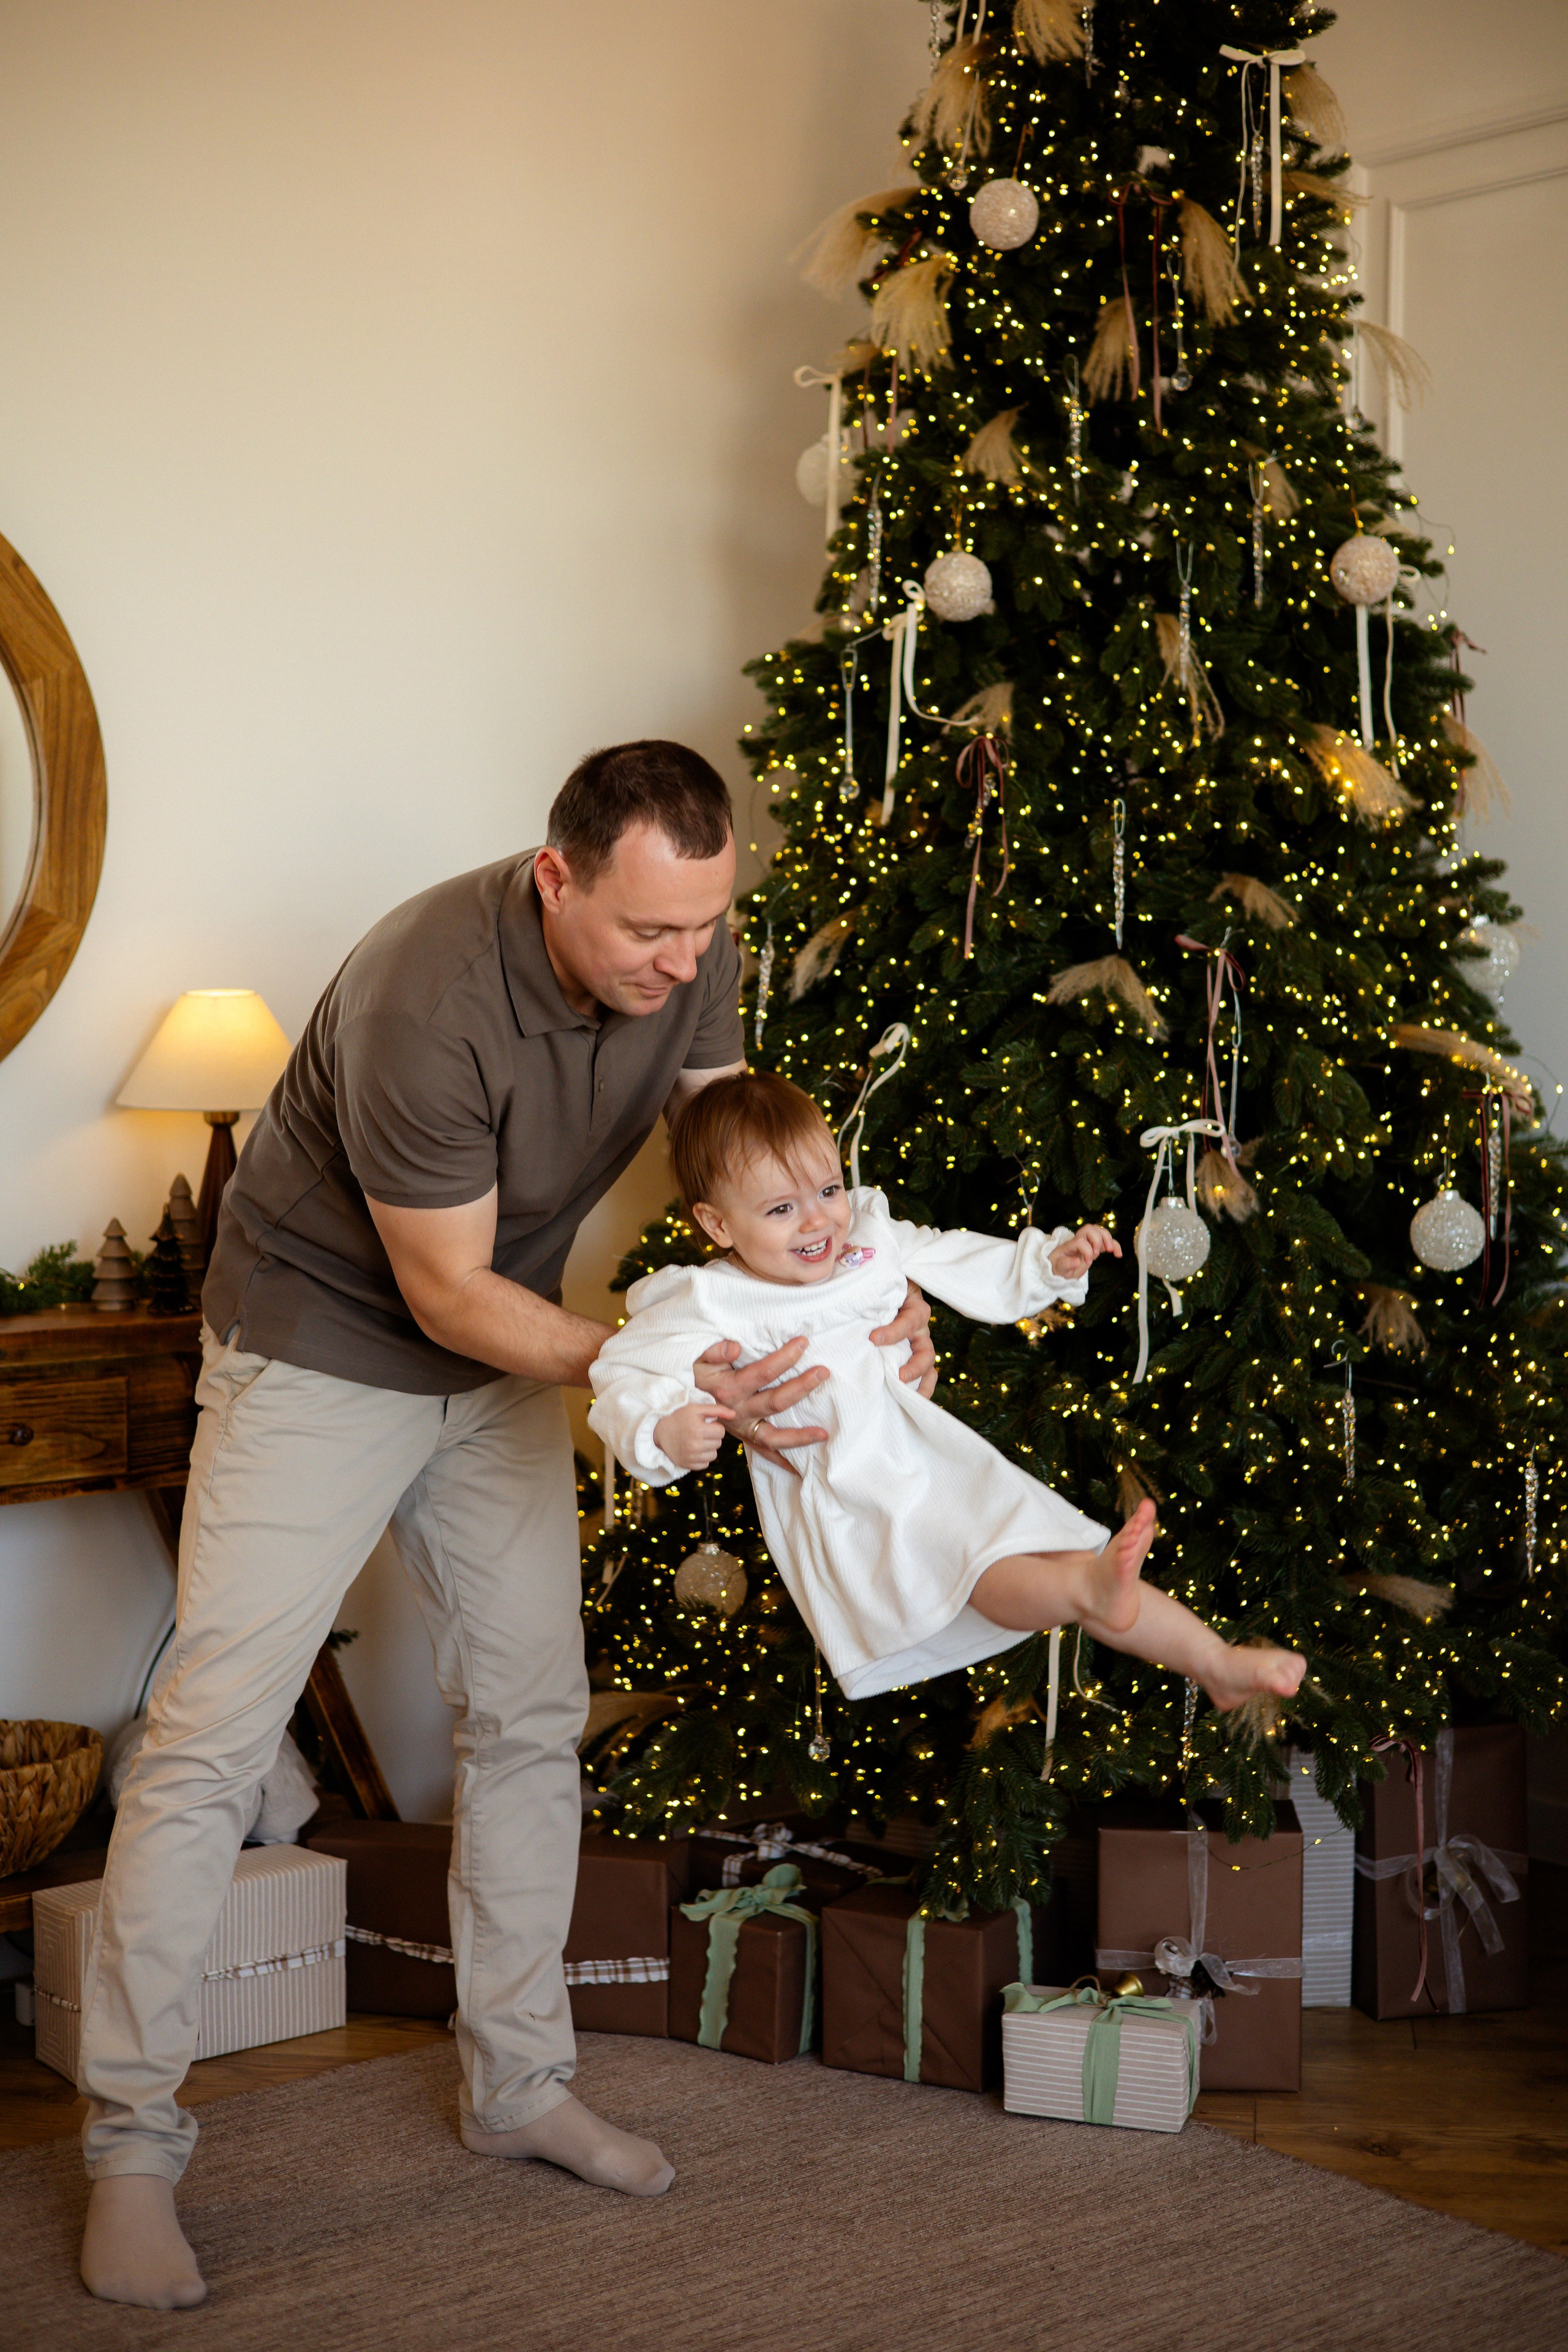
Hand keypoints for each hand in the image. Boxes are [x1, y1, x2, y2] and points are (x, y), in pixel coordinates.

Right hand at [653, 1399, 733, 1471]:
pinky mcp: (687, 1465)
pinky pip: (705, 1464)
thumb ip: (717, 1410)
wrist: (659, 1431)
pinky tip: (693, 1449)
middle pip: (718, 1443)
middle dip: (712, 1437)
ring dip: (709, 1447)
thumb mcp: (696, 1408)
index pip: (721, 1432)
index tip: (704, 1424)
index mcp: (698, 1429)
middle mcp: (695, 1445)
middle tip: (699, 1431)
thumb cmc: (679, 1417)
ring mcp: (691, 1457)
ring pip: (714, 1454)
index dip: (714, 1427)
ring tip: (697, 1440)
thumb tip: (734, 1414)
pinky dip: (702, 1457)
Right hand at [692, 1337, 828, 1478]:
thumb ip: (714, 1351)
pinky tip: (802, 1469)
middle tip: (824, 1372)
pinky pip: (765, 1453)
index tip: (803, 1343)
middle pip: (775, 1402)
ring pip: (773, 1436)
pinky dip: (783, 1462)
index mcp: (729, 1389)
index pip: (763, 1372)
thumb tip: (735, 1347)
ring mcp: (742, 1428)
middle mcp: (738, 1411)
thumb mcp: (697, 1360)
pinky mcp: (744, 1438)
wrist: (676, 1411)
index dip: (784, 1358)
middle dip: (802, 1387)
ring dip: (799, 1437)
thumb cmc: (692, 1378)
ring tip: (824, 1434)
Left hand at [868, 1279, 935, 1398]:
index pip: (908, 1322)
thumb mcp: (881, 1281)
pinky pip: (921, 1374)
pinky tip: (905, 1403)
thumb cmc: (883, 1283)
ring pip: (928, 1367)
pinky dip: (916, 1388)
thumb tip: (836, 1294)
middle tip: (899, 1377)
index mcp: (914, 1309)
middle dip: (915, 1367)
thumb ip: (867, 1289)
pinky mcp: (911, 1353)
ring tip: (909, 1399)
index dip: (893, 1332)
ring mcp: (917, 1344)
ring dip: (920, 1384)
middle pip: (926, 1351)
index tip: (873, 1338)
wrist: (890, 1282)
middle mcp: (919, 1329)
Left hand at [1049, 1224, 1121, 1281]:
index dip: (1086, 1250)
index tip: (1087, 1261)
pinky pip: (1106, 1241)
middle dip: (1097, 1239)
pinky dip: (1114, 1245)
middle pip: (1090, 1228)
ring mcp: (1088, 1242)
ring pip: (1099, 1231)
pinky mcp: (1095, 1247)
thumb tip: (1077, 1261)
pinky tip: (1118, 1254)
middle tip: (1098, 1253)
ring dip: (1108, 1238)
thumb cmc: (1057, 1267)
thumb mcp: (1058, 1268)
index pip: (1080, 1240)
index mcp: (1069, 1244)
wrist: (1059, 1268)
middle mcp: (1079, 1240)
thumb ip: (1065, 1264)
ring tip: (1110, 1250)